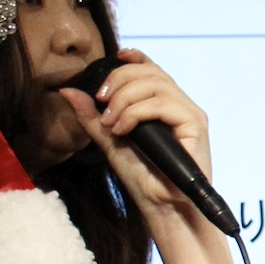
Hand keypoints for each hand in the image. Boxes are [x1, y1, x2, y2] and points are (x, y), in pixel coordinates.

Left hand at [59, 49, 209, 216]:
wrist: (162, 207)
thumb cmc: (142, 178)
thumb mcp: (110, 142)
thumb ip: (92, 118)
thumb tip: (69, 91)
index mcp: (165, 105)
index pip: (152, 68)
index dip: (134, 57)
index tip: (114, 57)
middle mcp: (181, 105)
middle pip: (151, 71)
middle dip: (120, 81)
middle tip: (101, 104)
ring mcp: (190, 114)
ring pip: (156, 84)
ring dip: (125, 98)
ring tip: (111, 122)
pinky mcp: (195, 125)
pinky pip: (162, 104)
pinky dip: (136, 113)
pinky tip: (123, 129)